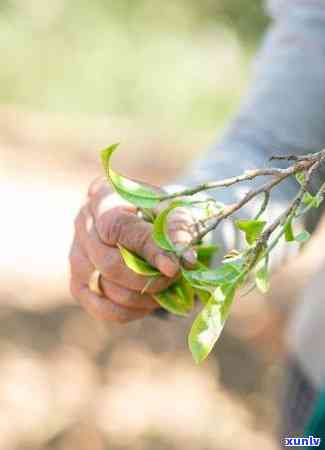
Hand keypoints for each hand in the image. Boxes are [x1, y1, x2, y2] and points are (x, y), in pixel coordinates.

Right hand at [69, 177, 196, 322]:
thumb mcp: (172, 208)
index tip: (174, 267)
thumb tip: (186, 259)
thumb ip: (178, 228)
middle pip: (109, 264)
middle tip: (174, 277)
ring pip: (107, 289)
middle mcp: (82, 225)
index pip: (119, 228)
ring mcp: (76, 256)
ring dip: (143, 296)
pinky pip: (103, 309)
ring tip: (165, 287)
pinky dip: (131, 311)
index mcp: (103, 197)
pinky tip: (149, 301)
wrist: (140, 221)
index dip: (148, 250)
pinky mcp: (78, 283)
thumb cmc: (157, 212)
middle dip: (148, 278)